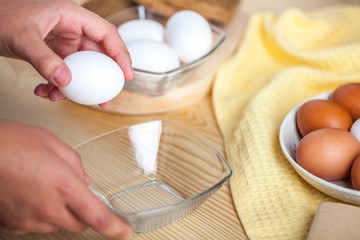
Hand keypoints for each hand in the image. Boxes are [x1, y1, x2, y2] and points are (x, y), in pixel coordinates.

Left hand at [0, 0, 132, 108]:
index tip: (126, 74)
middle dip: (102, 78)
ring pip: (81, 68)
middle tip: (105, 97)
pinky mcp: (52, 53)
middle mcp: (70, 28)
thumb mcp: (23, 38)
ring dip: (76, 87)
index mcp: (71, 15)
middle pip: (98, 54)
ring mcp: (61, 42)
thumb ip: (44, 59)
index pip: (106, 34)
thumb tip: (66, 81)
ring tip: (65, 99)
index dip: (120, 54)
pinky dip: (57, 86)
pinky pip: (63, 73)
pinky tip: (45, 92)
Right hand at [0, 121, 131, 238]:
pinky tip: (30, 195)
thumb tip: (83, 181)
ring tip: (44, 187)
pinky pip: (34, 225)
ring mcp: (27, 219)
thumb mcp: (53, 144)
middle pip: (78, 224)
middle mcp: (47, 208)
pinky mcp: (11, 224)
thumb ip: (75, 165)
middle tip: (75, 196)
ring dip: (59, 212)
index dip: (114, 227)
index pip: (97, 216)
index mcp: (64, 186)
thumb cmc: (12, 142)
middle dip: (84, 214)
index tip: (124, 233)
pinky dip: (38, 214)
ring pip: (56, 225)